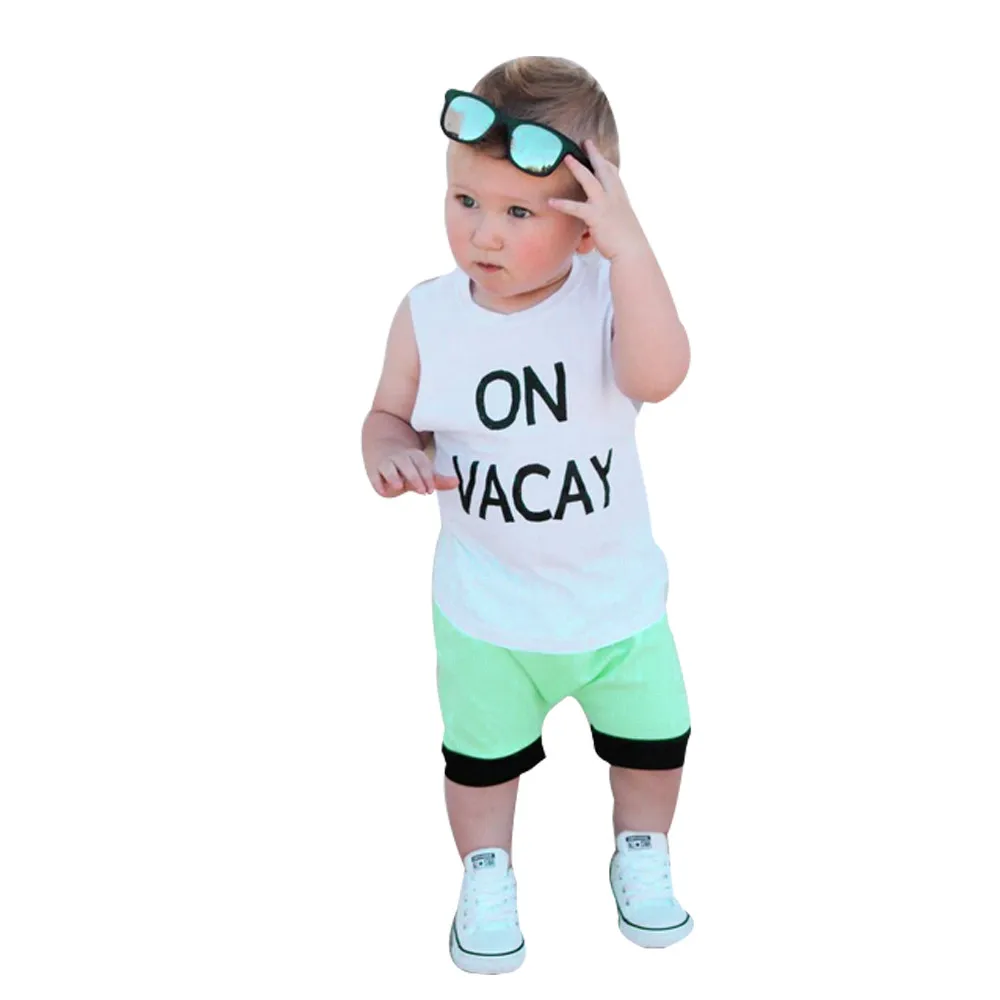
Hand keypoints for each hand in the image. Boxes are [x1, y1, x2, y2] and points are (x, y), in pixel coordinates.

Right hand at [368, 446, 459, 498]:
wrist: (380, 443)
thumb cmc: (406, 464)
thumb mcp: (421, 469)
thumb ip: (437, 479)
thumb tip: (457, 483)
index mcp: (413, 456)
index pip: (421, 463)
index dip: (427, 476)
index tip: (431, 489)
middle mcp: (399, 458)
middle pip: (407, 465)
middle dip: (415, 477)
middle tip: (423, 491)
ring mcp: (385, 462)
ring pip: (389, 468)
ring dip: (393, 476)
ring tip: (399, 486)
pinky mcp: (373, 469)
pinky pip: (374, 476)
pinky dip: (377, 482)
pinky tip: (383, 490)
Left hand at [548, 139, 649, 261]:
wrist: (632, 251)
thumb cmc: (628, 241)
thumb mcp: (623, 223)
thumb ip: (614, 216)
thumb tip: (608, 219)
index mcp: (621, 197)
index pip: (613, 174)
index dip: (605, 163)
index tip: (600, 156)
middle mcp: (614, 196)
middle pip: (603, 169)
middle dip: (594, 154)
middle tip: (585, 142)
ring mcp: (605, 204)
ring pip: (590, 180)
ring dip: (577, 168)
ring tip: (566, 158)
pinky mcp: (596, 216)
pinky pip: (576, 208)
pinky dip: (563, 204)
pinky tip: (551, 202)